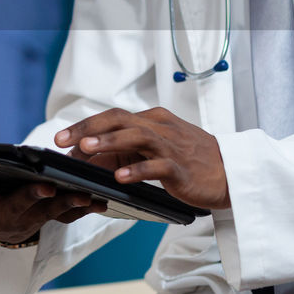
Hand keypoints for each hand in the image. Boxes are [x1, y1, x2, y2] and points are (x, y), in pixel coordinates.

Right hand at [0, 133, 105, 243]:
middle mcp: (5, 214)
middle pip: (19, 204)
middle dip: (32, 194)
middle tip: (46, 185)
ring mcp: (29, 219)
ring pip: (49, 212)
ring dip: (68, 203)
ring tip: (84, 193)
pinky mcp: (49, 219)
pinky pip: (68, 216)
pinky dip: (85, 208)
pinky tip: (101, 199)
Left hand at [55, 107, 230, 209]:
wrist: (231, 173)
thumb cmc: (192, 161)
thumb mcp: (157, 149)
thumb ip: (127, 148)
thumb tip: (90, 156)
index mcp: (153, 120)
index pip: (113, 116)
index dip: (85, 125)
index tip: (61, 137)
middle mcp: (161, 128)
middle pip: (120, 120)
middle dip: (88, 128)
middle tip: (62, 139)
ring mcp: (172, 147)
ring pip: (137, 137)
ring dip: (109, 142)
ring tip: (87, 149)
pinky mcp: (181, 169)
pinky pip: (157, 166)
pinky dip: (137, 170)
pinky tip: (120, 177)